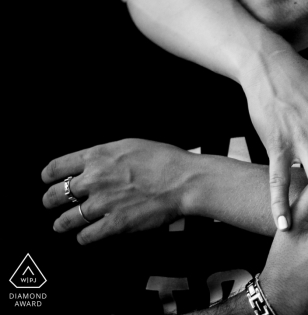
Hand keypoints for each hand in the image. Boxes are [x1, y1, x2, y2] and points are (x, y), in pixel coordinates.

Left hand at [41, 139, 197, 243]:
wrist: (184, 181)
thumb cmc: (166, 160)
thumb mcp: (131, 145)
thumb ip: (108, 155)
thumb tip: (97, 162)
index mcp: (98, 156)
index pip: (56, 168)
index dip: (48, 177)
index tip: (48, 181)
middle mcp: (95, 179)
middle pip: (55, 195)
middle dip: (50, 201)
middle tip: (51, 204)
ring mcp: (103, 203)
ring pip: (66, 219)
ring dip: (62, 223)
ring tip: (61, 225)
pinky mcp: (115, 224)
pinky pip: (86, 236)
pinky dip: (82, 237)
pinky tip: (84, 236)